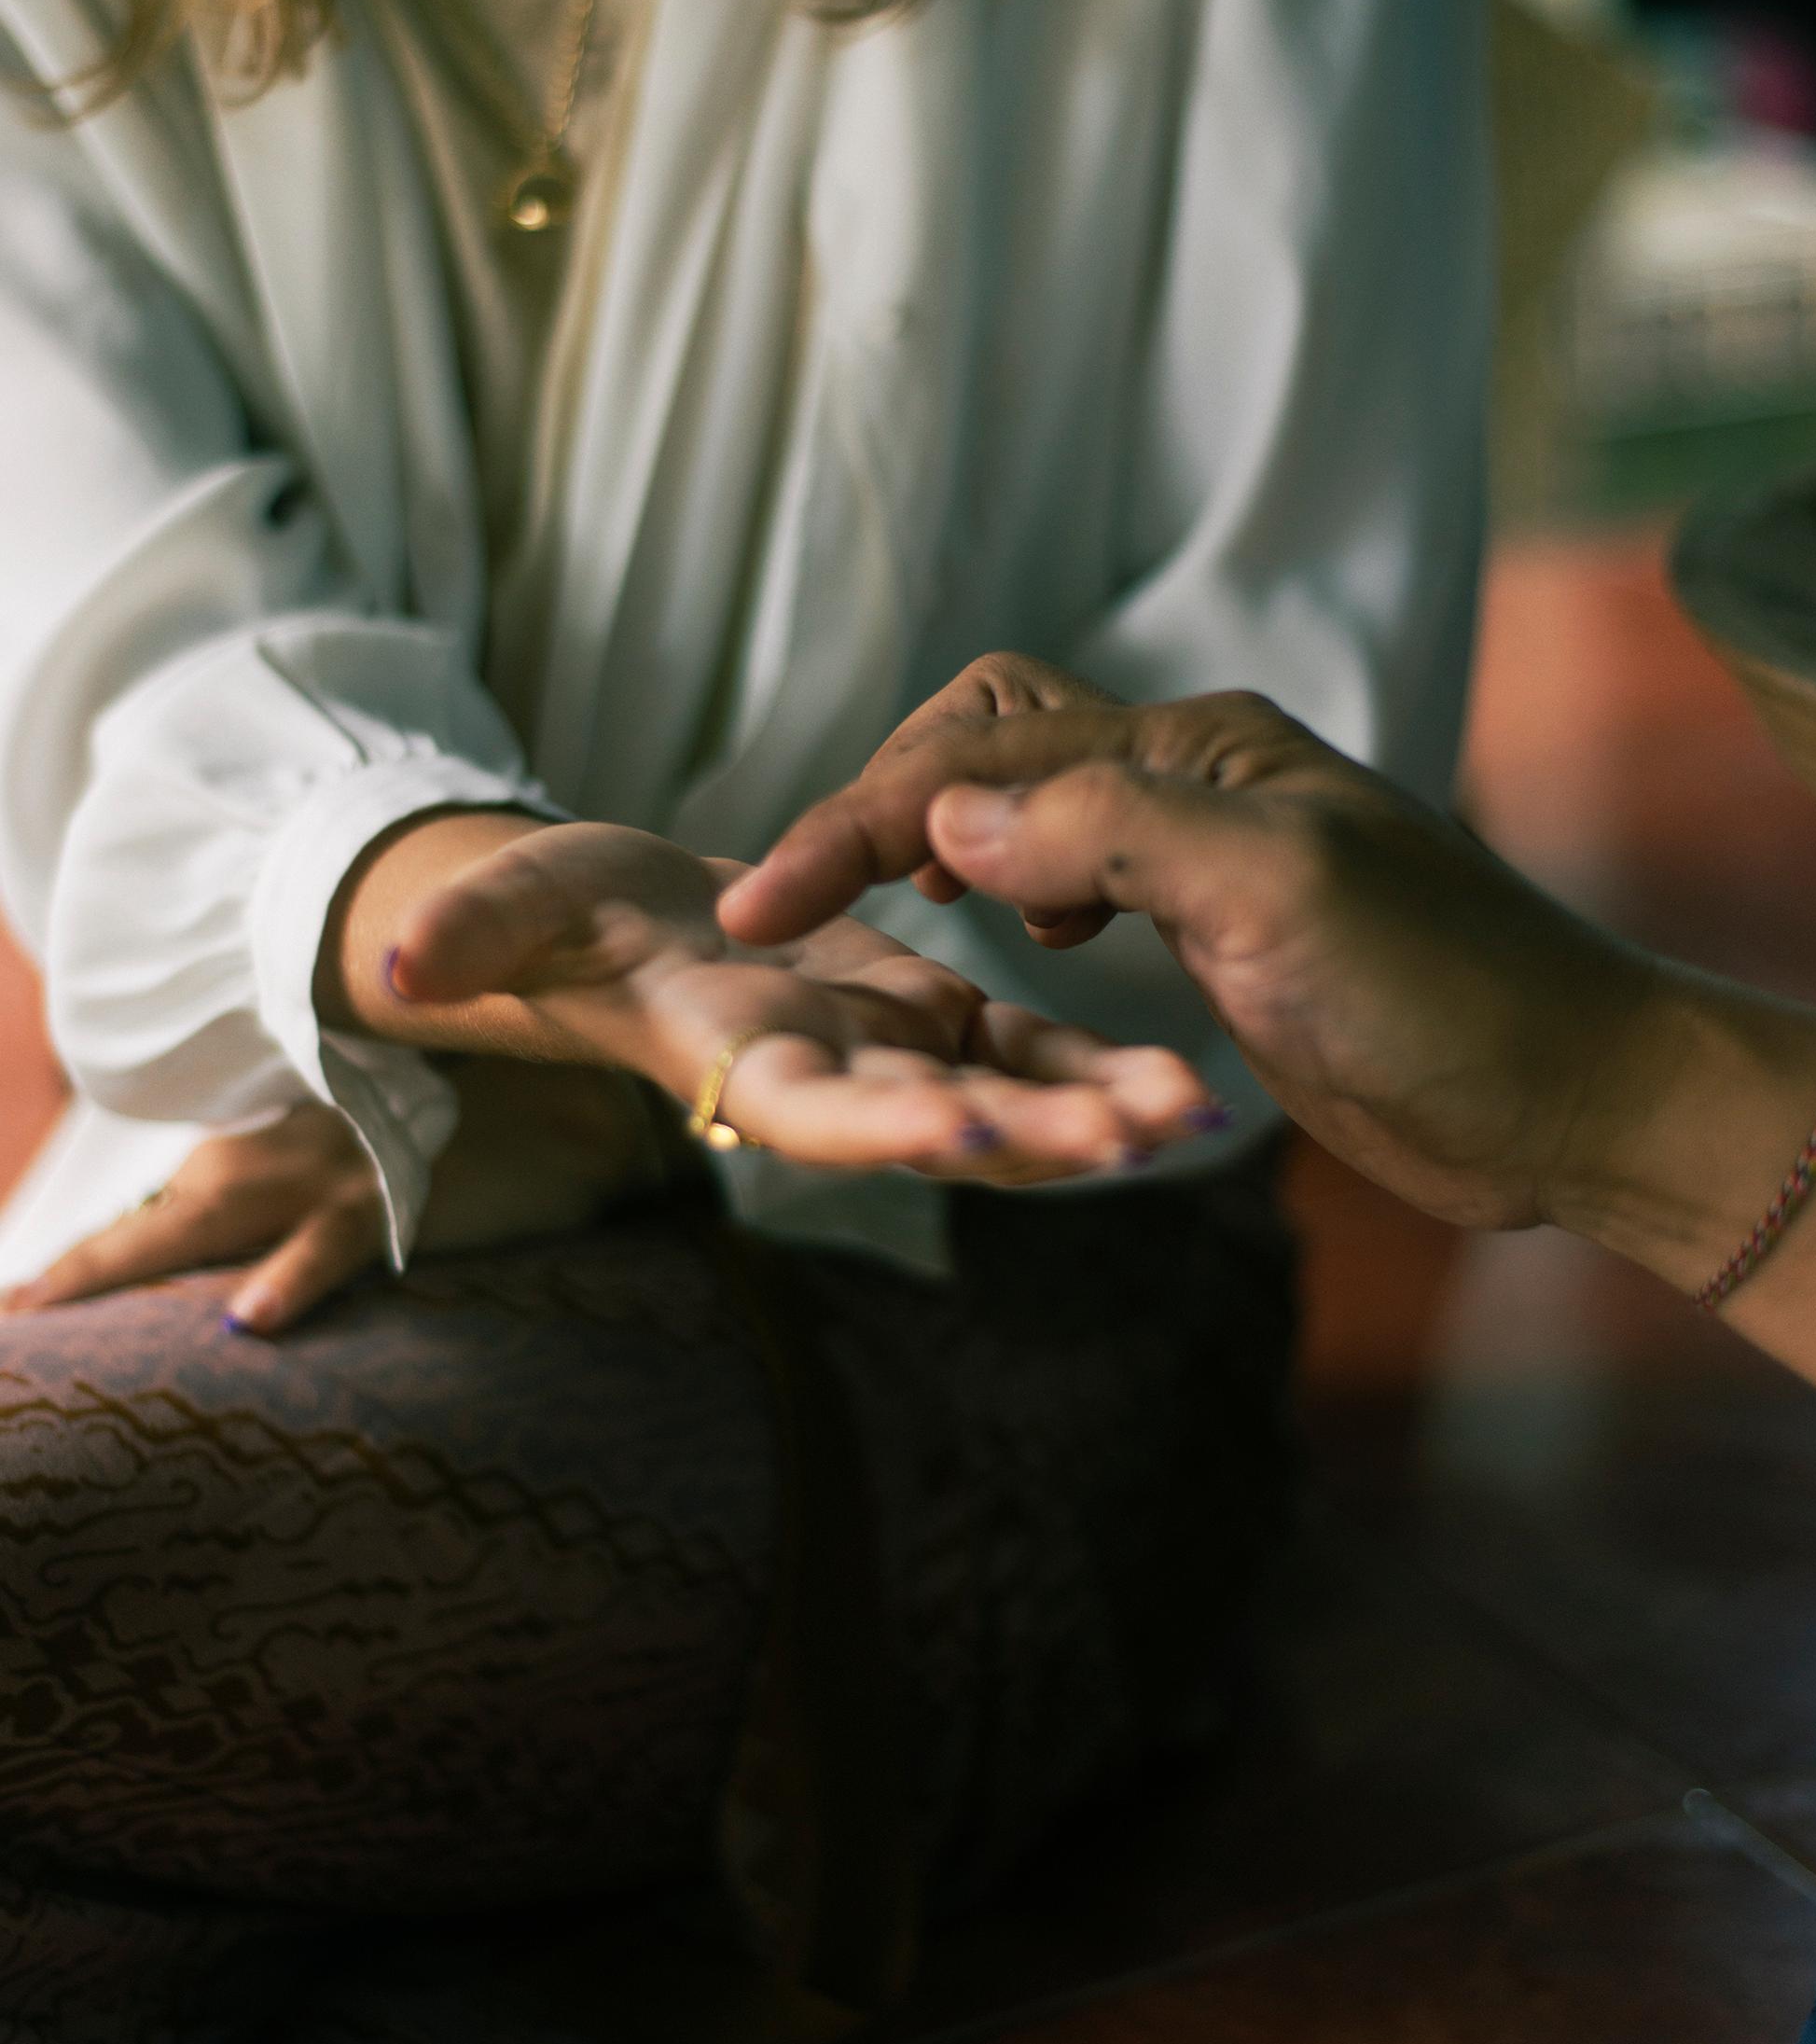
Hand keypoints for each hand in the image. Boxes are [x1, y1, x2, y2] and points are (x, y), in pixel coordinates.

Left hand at [0, 1062, 670, 1334]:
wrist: (590, 1103)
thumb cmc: (508, 1116)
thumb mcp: (408, 1135)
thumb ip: (347, 1162)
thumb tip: (279, 1259)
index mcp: (308, 1130)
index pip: (199, 1185)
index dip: (126, 1240)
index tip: (46, 1296)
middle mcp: (308, 1145)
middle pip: (180, 1206)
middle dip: (95, 1262)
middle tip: (19, 1308)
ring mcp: (350, 1170)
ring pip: (218, 1216)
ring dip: (133, 1257)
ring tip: (50, 1304)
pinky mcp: (405, 1199)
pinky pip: (337, 1243)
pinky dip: (294, 1277)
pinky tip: (251, 1319)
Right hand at [329, 812, 1212, 1180]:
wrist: (623, 928)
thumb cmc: (563, 915)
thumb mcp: (523, 909)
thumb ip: (477, 932)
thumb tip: (392, 968)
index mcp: (740, 1055)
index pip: (814, 1102)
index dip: (878, 1121)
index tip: (962, 1127)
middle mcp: (831, 1074)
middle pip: (938, 1116)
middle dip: (1035, 1133)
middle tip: (1145, 1133)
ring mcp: (891, 1052)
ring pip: (1006, 1092)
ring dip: (1096, 1105)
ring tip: (1196, 1107)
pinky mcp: (936, 1016)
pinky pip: (1025, 1045)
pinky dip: (1094, 1061)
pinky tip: (1181, 1072)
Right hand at [723, 685, 1655, 1232]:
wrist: (1567, 1090)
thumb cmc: (1447, 991)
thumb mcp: (1273, 893)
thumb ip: (1107, 831)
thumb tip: (948, 818)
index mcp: (1190, 750)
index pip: (979, 755)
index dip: (859, 822)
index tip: (755, 912)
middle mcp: (1186, 780)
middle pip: (989, 744)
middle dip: (888, 809)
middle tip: (804, 902)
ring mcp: (1202, 854)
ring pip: (1029, 807)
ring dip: (948, 848)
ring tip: (888, 915)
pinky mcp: (1216, 928)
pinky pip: (1079, 880)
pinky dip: (1019, 896)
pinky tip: (1027, 950)